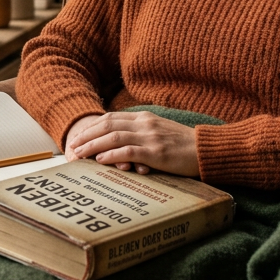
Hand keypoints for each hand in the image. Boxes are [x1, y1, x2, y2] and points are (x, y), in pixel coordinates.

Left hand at [65, 111, 198, 176]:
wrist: (207, 149)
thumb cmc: (185, 145)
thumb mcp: (161, 132)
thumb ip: (142, 132)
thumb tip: (120, 141)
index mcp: (145, 118)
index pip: (111, 118)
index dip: (92, 127)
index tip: (79, 136)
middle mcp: (144, 124)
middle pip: (107, 125)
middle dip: (87, 135)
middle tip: (72, 146)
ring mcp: (150, 137)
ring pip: (113, 137)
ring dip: (93, 146)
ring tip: (79, 154)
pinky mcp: (156, 152)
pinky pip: (128, 151)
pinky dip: (111, 155)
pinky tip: (100, 161)